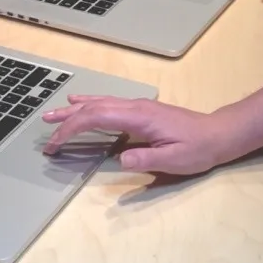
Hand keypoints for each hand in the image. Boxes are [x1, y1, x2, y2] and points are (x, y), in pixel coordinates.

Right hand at [42, 95, 226, 174]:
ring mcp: (136, 105)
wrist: (217, 133)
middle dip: (66, 119)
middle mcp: (133, 106)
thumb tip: (120, 159)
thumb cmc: (197, 148)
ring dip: (74, 109)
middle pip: (92, 107)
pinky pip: (107, 103)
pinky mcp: (139, 110)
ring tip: (52, 114)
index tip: (56, 143)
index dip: (72, 129)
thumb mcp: (174, 160)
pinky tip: (80, 104)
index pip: (96, 118)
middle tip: (45, 128)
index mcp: (138, 116)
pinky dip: (88, 104)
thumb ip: (147, 158)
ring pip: (98, 102)